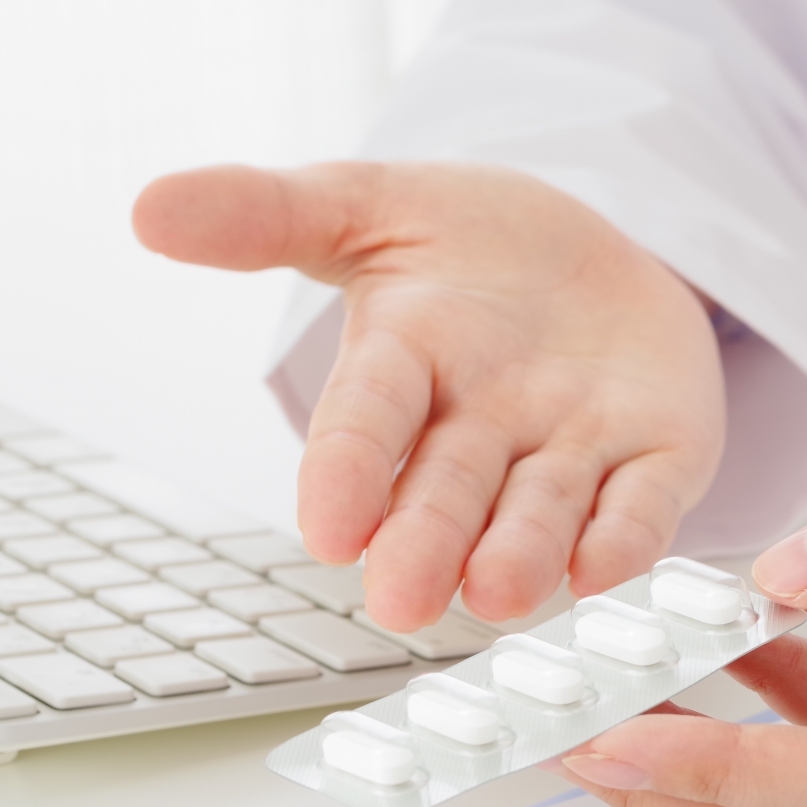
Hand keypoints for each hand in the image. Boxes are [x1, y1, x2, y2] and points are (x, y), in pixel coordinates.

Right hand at [132, 162, 723, 630]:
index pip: (366, 422)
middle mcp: (483, 426)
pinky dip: (627, 536)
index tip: (328, 531)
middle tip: (402, 602)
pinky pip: (644, 502)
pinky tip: (609, 568)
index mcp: (407, 363)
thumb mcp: (373, 205)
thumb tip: (149, 207)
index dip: (346, 473)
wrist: (594, 245)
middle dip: (427, 542)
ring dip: (523, 553)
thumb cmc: (468, 243)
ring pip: (544, 511)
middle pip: (450, 489)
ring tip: (499, 594)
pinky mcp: (658, 453)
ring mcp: (572, 445)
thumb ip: (268, 213)